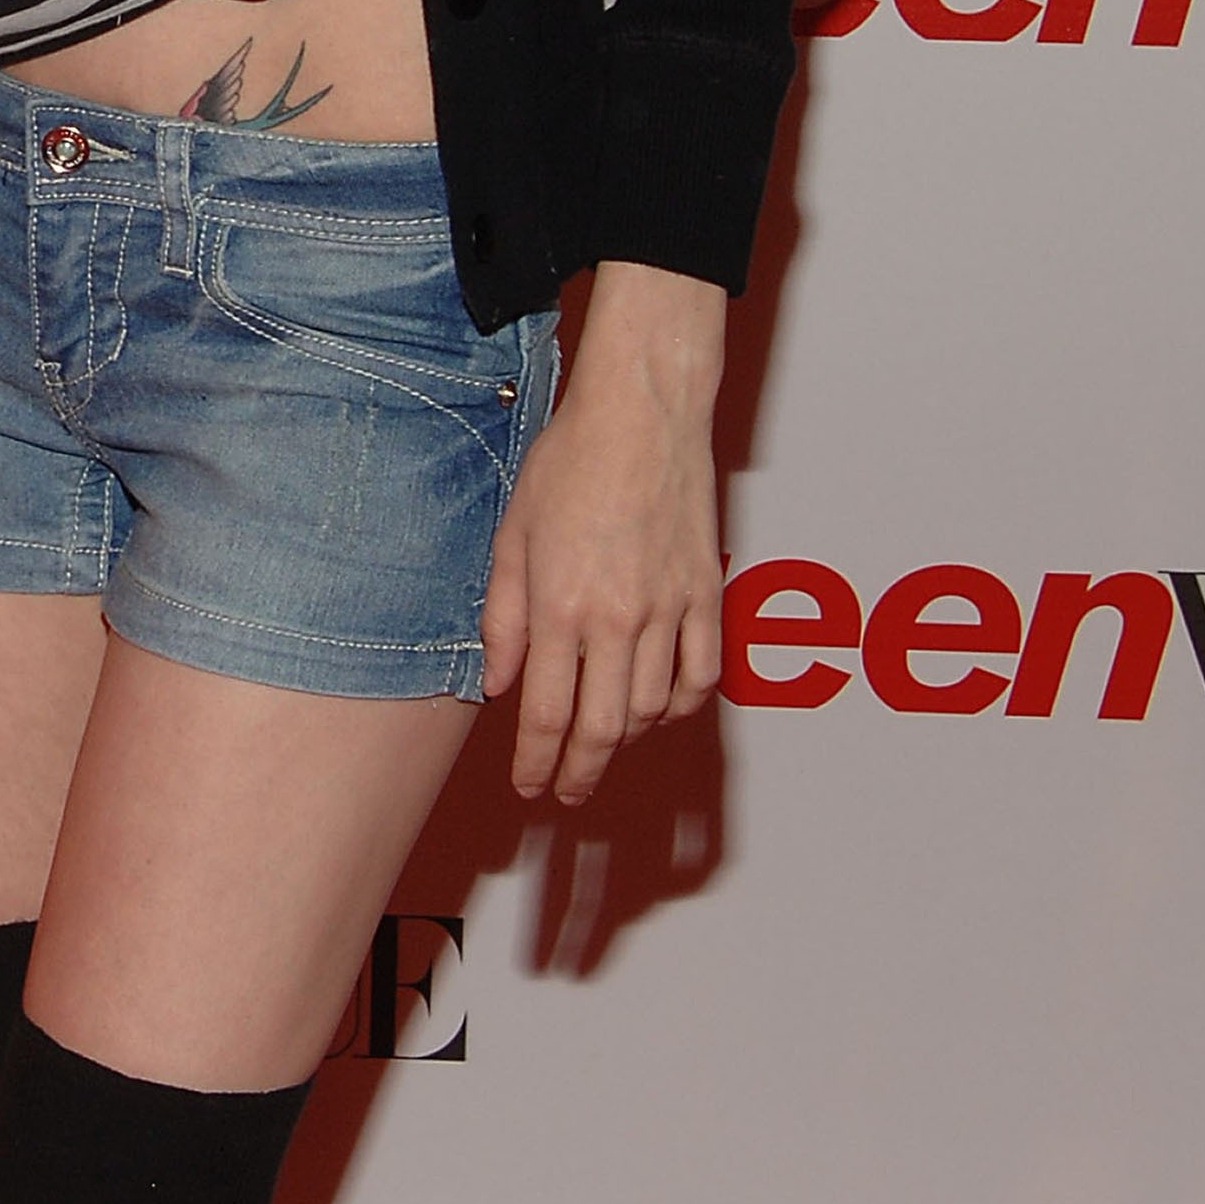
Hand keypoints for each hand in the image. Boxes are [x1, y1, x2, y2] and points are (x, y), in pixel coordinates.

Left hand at [479, 264, 727, 804]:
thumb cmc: (569, 463)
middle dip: (580, 771)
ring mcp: (669, 609)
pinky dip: (681, 704)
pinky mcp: (707, 593)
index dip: (536, 763)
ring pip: (652, 708)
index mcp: (559, 606)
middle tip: (565, 790)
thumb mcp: (511, 537)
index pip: (544, 714)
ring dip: (626, 739)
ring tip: (602, 742)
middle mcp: (616, 618)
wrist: (642, 413)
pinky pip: (701, 673)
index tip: (530, 786)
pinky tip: (659, 706)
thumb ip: (502, 617)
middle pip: (602, 728)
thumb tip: (498, 685)